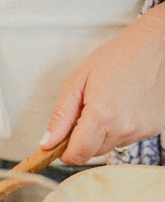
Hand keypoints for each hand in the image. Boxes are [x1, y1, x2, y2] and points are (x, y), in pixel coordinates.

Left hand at [41, 2, 164, 163]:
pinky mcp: (153, 129)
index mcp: (102, 115)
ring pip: (109, 146)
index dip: (66, 152)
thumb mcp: (78, 82)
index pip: (77, 155)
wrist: (156, 46)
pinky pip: (127, 138)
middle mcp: (124, 127)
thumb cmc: (118, 57)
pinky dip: (121, 127)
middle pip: (93, 152)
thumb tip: (48, 143)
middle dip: (84, 138)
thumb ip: (60, 116)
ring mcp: (140, 130)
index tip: (63, 143)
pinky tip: (125, 105)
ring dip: (103, 133)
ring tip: (109, 103)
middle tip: (88, 110)